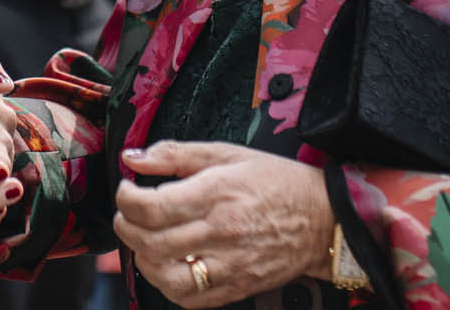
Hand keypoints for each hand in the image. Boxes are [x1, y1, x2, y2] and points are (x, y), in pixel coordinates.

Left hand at [113, 141, 332, 307]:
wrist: (323, 219)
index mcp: (216, 194)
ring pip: (165, 276)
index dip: (126, 199)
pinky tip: (167, 265)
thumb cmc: (276, 182)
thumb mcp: (227, 153)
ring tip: (144, 241)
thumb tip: (133, 157)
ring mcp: (229, 264)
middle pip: (151, 242)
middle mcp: (221, 232)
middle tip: (129, 214)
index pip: (152, 207)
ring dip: (143, 260)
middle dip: (127, 227)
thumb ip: (176, 154)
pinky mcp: (236, 287)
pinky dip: (167, 285)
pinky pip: (189, 299)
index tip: (127, 190)